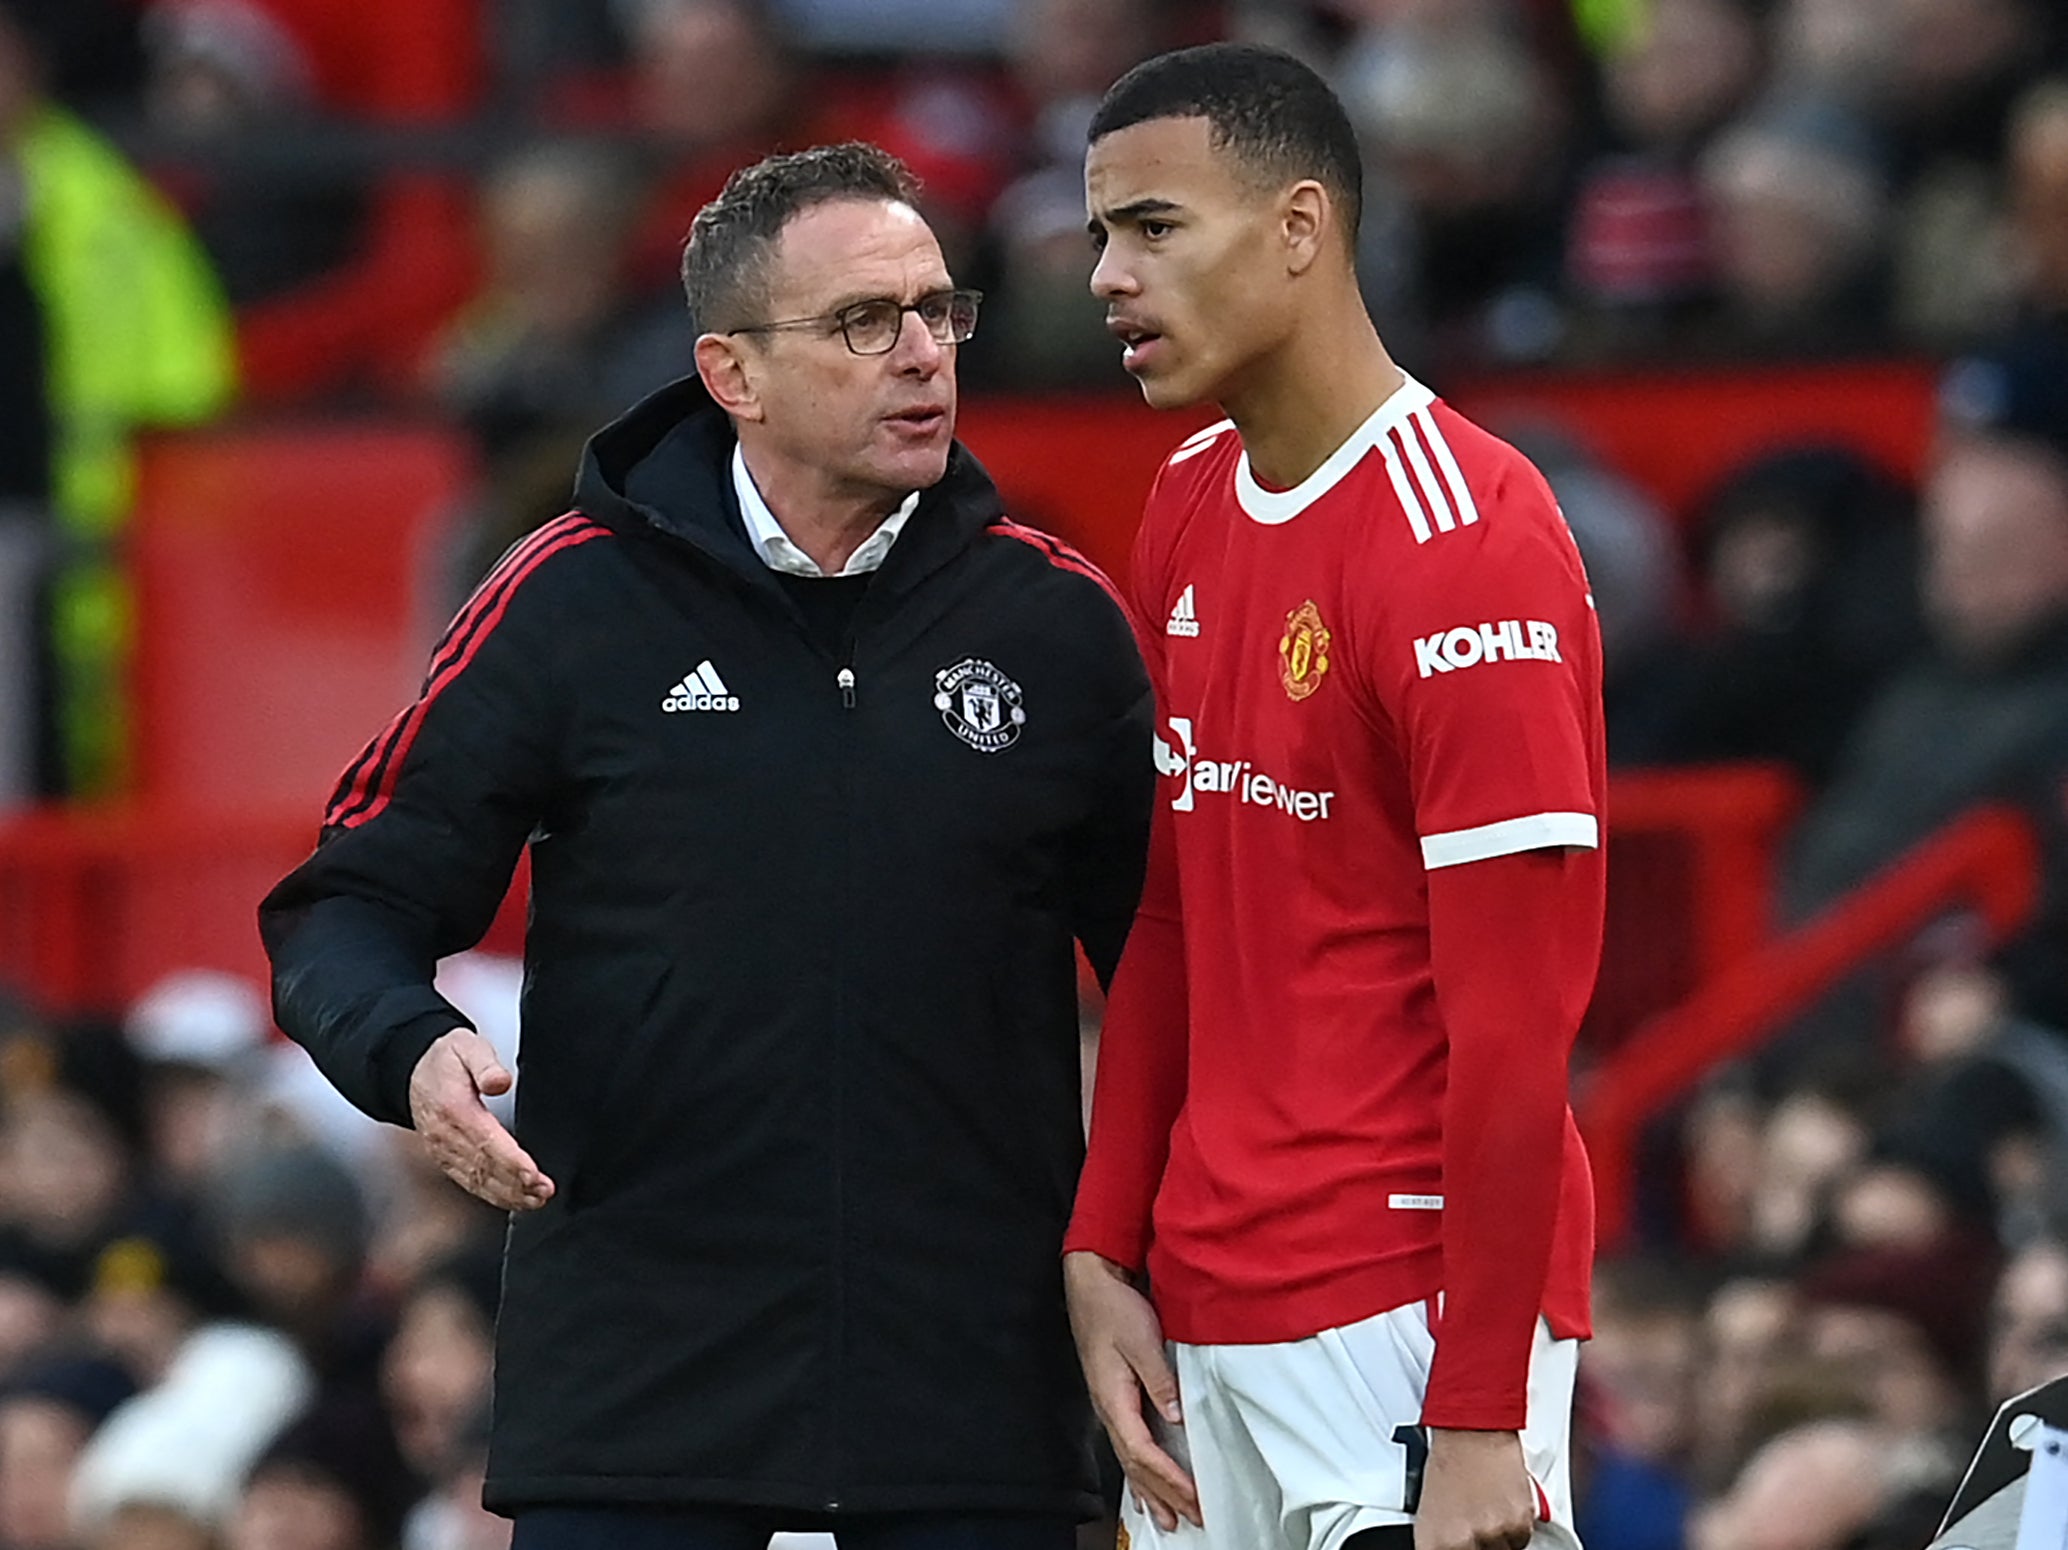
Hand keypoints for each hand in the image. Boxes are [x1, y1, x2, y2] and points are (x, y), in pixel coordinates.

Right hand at [409, 1029, 554, 1210]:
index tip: (533, 1174)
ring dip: (508, 1195)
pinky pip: (469, 1182)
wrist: (412, 1071)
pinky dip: (492, 1195)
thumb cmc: (445, 1060)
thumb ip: (486, 1064)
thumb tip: (500, 1081)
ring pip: (477, 1180)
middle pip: (484, 1167)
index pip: (486, 1141)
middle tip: (544, 1192)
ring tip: (536, 1200)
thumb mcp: (467, 1047)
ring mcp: (444, 1151)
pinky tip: (513, 1201)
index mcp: (454, 1109)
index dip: (511, 1161)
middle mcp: (446, 1135)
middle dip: (516, 1184)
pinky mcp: (445, 1159)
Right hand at [1062, 1250, 1199, 1530]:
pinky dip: (1140, 1472)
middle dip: (1164, 1494)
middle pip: (1135, 1464)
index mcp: (1113, 1398)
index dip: (1168, 1478)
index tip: (1193, 1497)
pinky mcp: (1115, 1397)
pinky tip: (1145, 1486)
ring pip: (1130, 1460)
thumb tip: (1175, 1417)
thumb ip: (1160, 1381)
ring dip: (1152, 1490)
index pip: (1142, 1451)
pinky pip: (1129, 1445)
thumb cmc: (1113, 1308)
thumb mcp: (1141, 1340)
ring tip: (1170, 1518)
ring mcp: (1110, 1405)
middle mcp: (1109, 1408)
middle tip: (1191, 1518)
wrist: (1092, 1285)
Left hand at [1414, 1429, 1535, 1549]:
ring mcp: (1492, 1536)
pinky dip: (1515, 1527)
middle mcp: (1465, 1544)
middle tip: (1475, 1521)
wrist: (1472, 1432)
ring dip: (1498, 1537)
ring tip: (1486, 1508)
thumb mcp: (1430, 1511)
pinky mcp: (1518, 1527)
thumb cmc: (1449, 1463)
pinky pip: (1521, 1541)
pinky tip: (1501, 1503)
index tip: (1462, 1543)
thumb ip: (1442, 1542)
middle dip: (1479, 1544)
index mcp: (1436, 1543)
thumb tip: (1452, 1548)